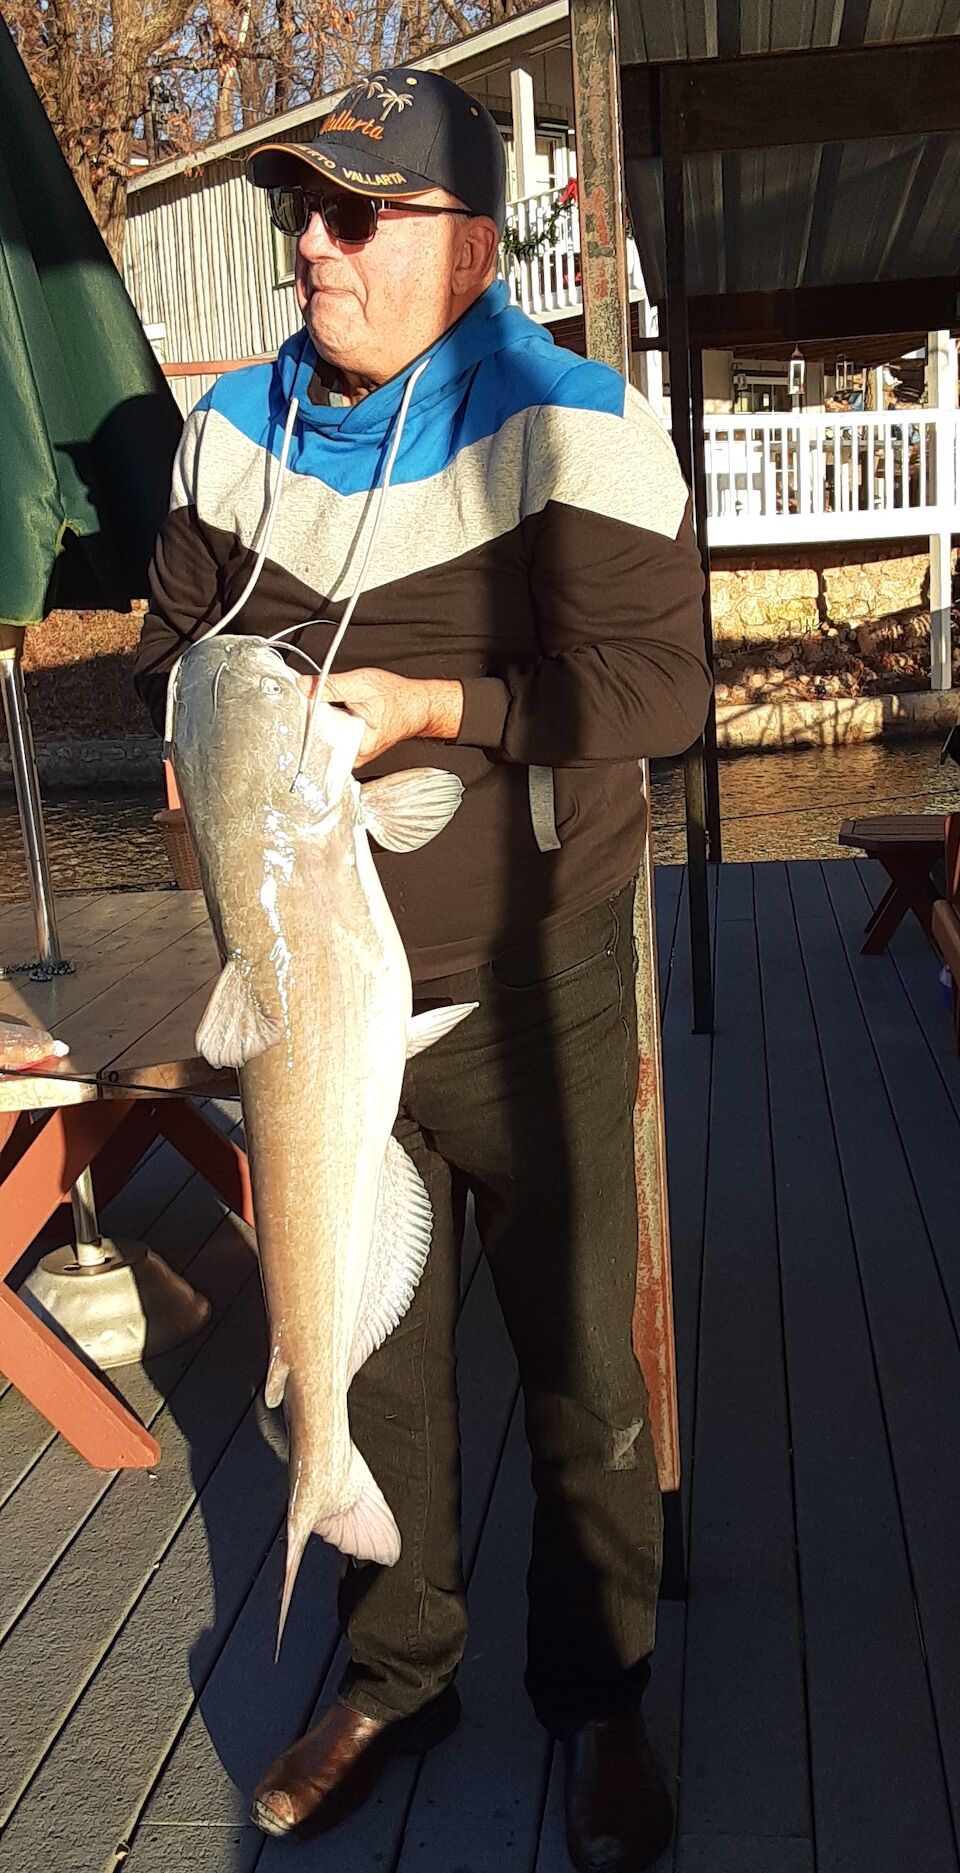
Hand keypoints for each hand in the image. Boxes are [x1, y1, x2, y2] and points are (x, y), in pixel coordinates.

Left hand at [297, 668, 462, 767]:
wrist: (418, 706)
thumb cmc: (398, 698)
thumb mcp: (361, 683)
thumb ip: (329, 685)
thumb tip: (304, 685)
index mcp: (356, 745)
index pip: (317, 732)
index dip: (310, 713)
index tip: (308, 700)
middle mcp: (355, 756)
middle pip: (319, 736)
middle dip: (317, 716)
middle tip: (328, 701)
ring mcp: (355, 755)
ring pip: (326, 737)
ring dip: (325, 720)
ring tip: (341, 707)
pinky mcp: (355, 750)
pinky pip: (335, 738)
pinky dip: (333, 723)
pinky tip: (342, 714)